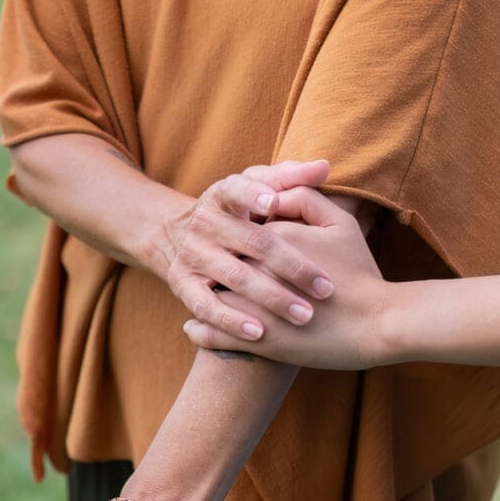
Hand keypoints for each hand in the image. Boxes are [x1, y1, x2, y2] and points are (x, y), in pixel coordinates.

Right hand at [153, 161, 337, 341]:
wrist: (173, 235)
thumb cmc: (234, 211)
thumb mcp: (253, 187)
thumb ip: (288, 178)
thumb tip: (324, 167)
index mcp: (221, 195)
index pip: (236, 189)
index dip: (253, 195)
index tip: (275, 204)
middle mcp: (204, 224)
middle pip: (251, 242)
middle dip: (291, 265)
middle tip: (325, 288)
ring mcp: (191, 256)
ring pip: (234, 277)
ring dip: (270, 297)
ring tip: (305, 315)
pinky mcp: (182, 285)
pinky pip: (206, 306)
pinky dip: (231, 320)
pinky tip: (259, 333)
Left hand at [182, 189, 395, 370]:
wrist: (378, 323)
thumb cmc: (360, 273)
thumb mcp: (339, 223)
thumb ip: (304, 198)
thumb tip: (274, 194)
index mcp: (271, 239)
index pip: (238, 234)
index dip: (235, 240)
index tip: (233, 249)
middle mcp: (254, 270)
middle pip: (221, 264)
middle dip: (215, 268)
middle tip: (208, 272)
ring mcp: (251, 307)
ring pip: (212, 298)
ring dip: (203, 299)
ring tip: (199, 301)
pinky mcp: (253, 340)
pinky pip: (211, 333)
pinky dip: (201, 330)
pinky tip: (193, 328)